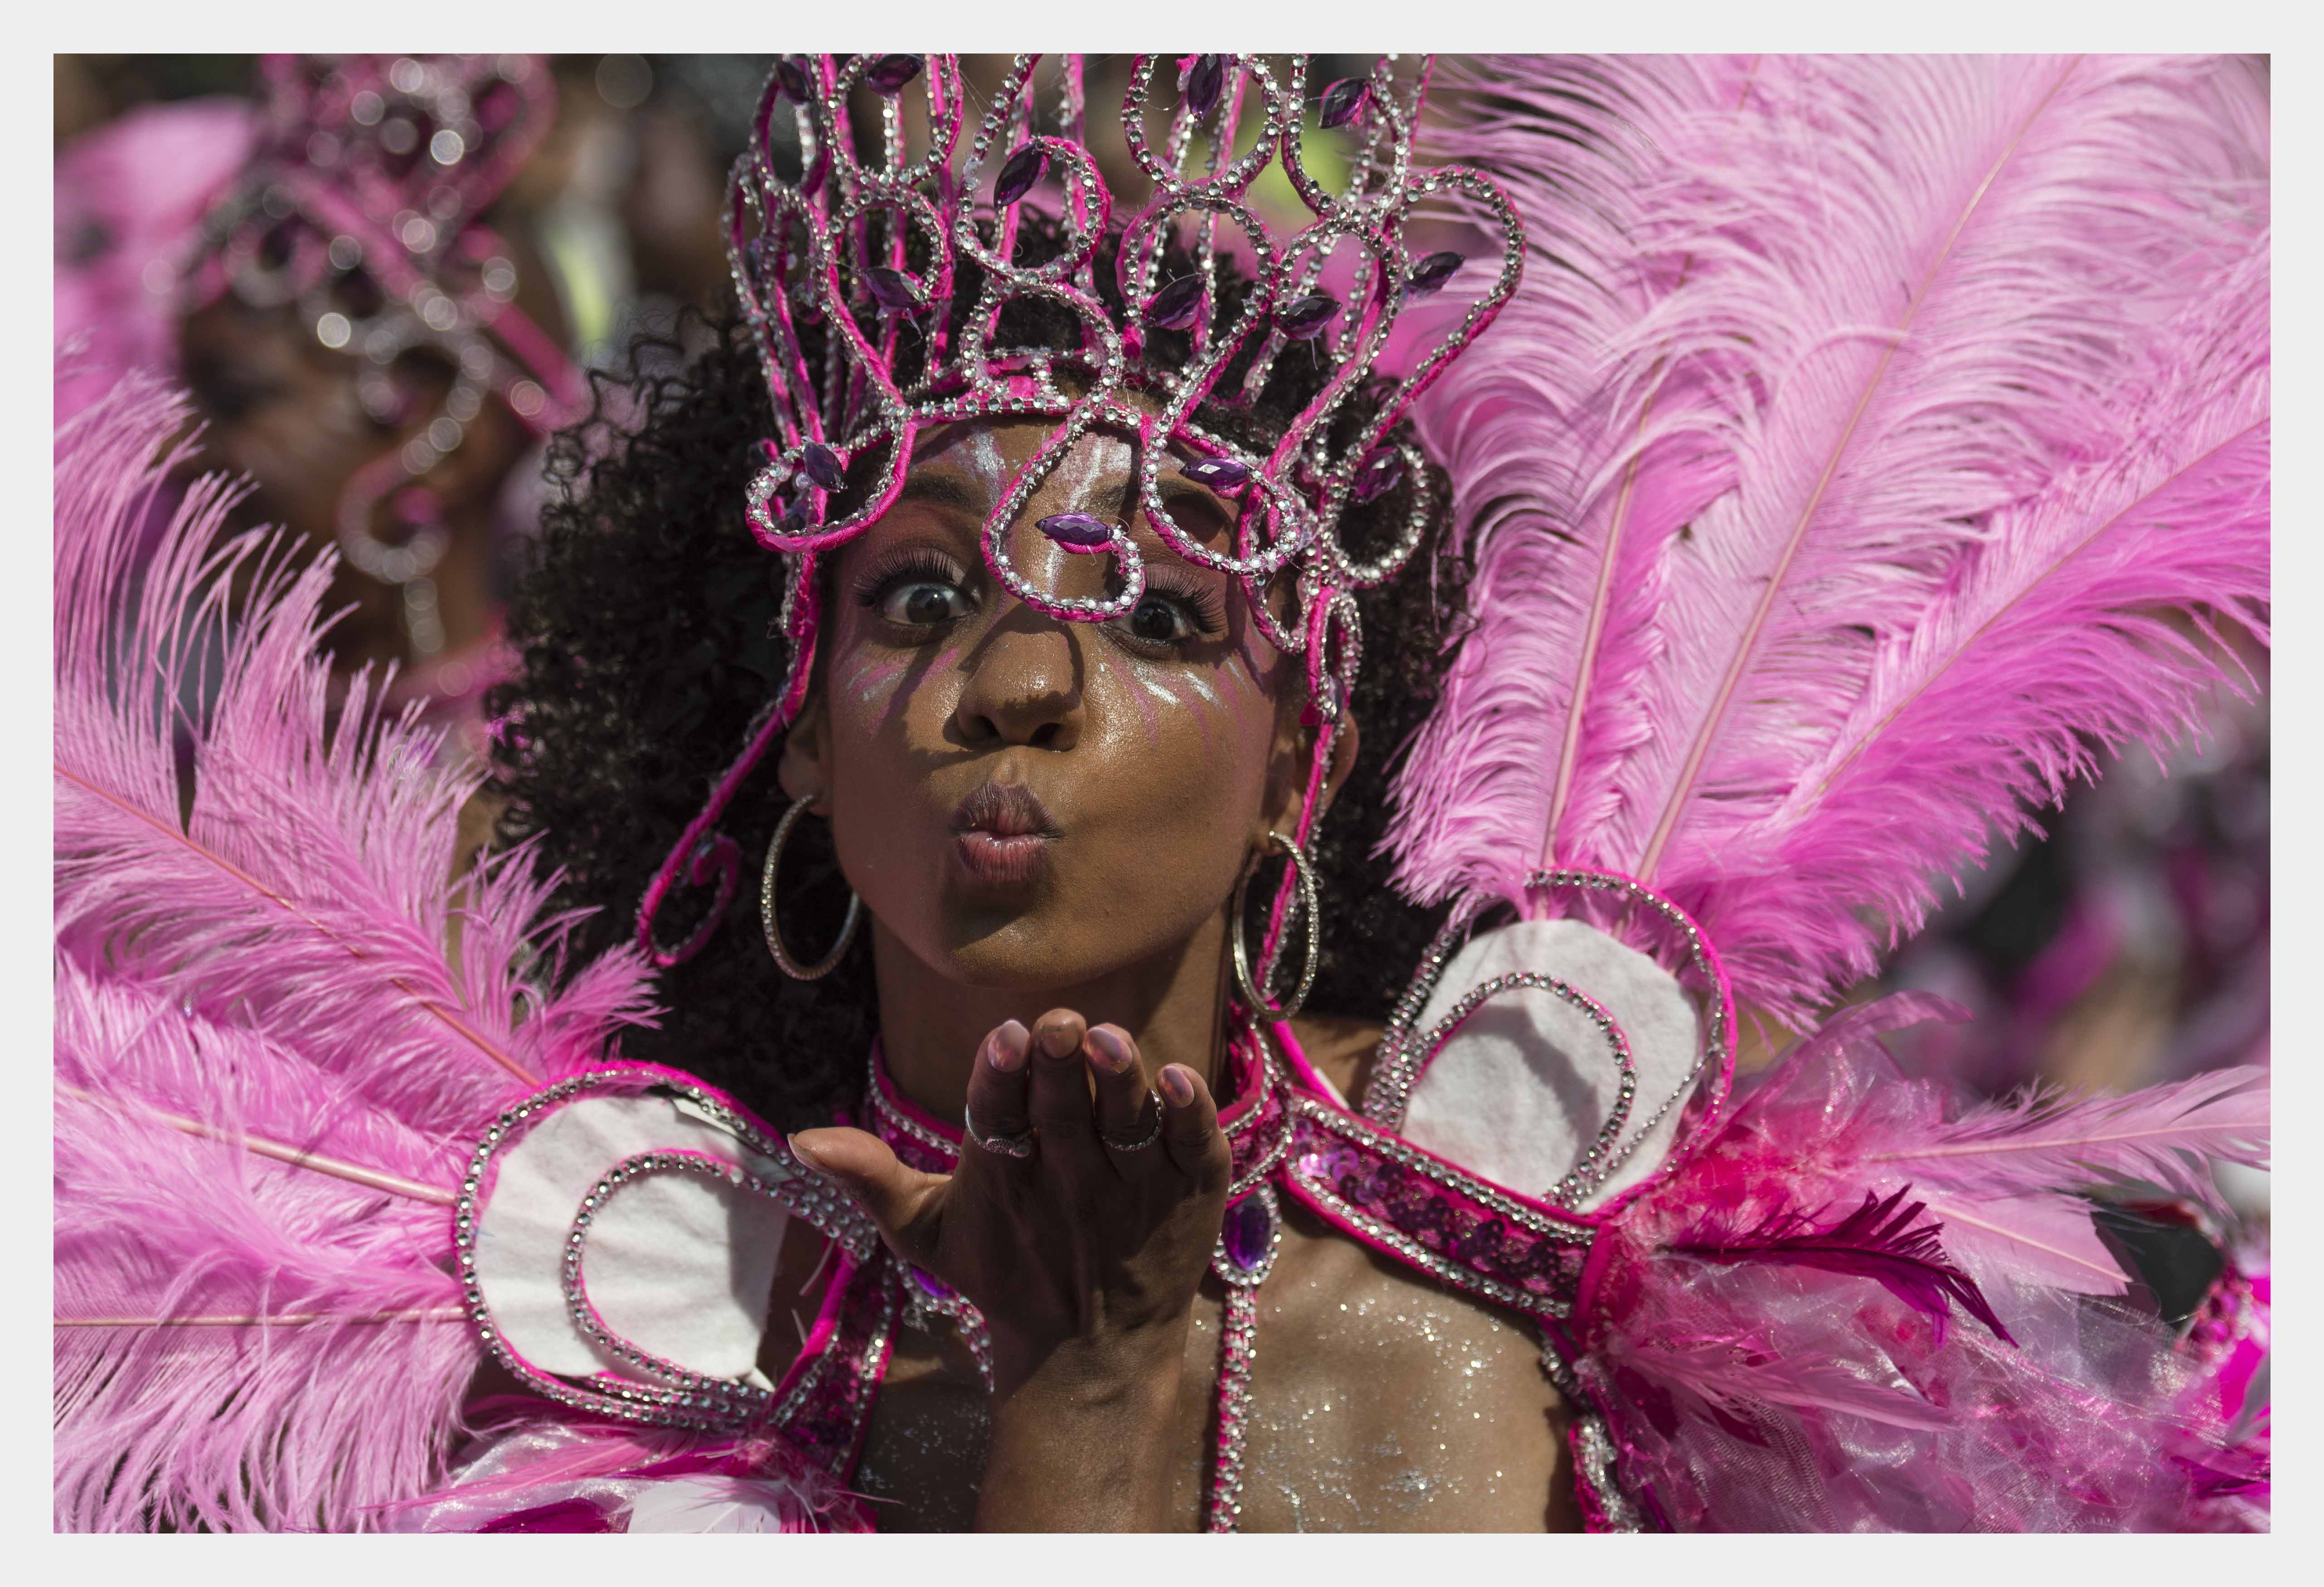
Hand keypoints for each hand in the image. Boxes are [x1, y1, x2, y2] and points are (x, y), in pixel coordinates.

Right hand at [788, 1009, 1231, 1402]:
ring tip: (1112, 1040)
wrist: (1092, 1358)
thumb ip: (872, 1179)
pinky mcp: (1192, 1194)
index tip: (1005, 1036)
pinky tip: (1181, 1080)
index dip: (1002, 1077)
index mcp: (1005, 1178)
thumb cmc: (1003, 1273)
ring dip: (1121, 1082)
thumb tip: (800, 1138)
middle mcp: (1071, 1181)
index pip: (999, 1116)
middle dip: (1061, 1062)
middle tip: (1059, 1022)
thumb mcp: (928, 1234)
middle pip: (1064, 1110)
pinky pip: (1194, 1148)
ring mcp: (1137, 1187)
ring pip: (1130, 1124)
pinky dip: (1191, 1117)